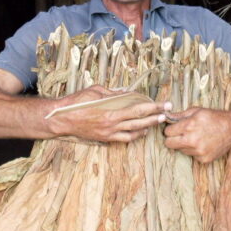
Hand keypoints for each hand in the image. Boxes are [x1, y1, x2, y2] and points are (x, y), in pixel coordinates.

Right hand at [48, 85, 170, 142]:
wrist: (62, 119)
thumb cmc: (76, 102)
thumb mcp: (95, 91)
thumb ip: (113, 93)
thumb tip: (126, 93)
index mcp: (111, 112)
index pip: (139, 109)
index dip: (154, 107)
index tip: (165, 104)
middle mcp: (112, 125)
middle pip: (141, 122)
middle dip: (156, 117)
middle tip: (168, 113)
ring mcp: (109, 134)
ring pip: (135, 133)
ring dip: (147, 127)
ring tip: (157, 121)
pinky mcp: (105, 139)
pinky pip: (125, 139)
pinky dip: (135, 135)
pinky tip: (141, 130)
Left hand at [163, 108, 230, 162]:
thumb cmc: (214, 117)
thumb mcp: (197, 111)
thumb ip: (179, 115)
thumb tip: (165, 117)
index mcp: (189, 126)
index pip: (167, 132)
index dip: (170, 129)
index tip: (175, 128)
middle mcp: (192, 140)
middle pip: (169, 144)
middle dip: (172, 139)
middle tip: (180, 135)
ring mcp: (198, 151)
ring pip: (180, 150)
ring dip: (184, 144)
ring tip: (196, 137)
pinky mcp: (203, 159)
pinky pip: (191, 155)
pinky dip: (194, 150)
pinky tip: (203, 143)